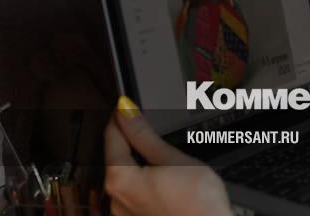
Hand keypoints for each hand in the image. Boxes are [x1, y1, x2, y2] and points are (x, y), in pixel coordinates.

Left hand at [104, 96, 232, 215]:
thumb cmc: (197, 204)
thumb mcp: (173, 159)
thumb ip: (145, 136)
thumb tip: (127, 113)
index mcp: (120, 179)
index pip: (112, 136)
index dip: (121, 117)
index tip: (127, 105)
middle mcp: (115, 199)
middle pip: (117, 158)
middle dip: (131, 140)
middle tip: (146, 124)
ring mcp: (124, 214)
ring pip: (127, 177)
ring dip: (139, 163)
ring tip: (162, 155)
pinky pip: (135, 195)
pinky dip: (145, 183)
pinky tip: (164, 181)